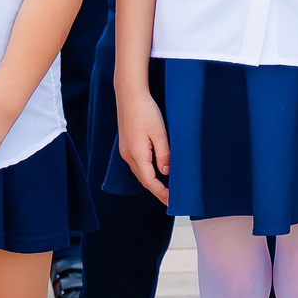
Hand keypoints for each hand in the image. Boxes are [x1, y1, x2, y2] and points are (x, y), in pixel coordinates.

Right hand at [115, 80, 171, 204]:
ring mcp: (125, 151)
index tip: (172, 201)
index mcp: (137, 155)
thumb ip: (164, 154)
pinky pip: (137, 164)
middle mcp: (128, 156)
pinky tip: (155, 172)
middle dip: (157, 191)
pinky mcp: (126, 145)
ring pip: (140, 173)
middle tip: (172, 200)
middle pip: (144, 180)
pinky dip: (147, 172)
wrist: (129, 95)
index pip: (150, 181)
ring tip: (166, 189)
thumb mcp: (160, 133)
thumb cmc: (146, 111)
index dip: (161, 193)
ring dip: (152, 182)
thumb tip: (166, 172)